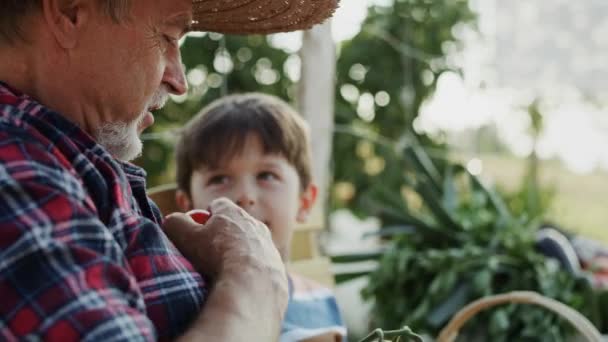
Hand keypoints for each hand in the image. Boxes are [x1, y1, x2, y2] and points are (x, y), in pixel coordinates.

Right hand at [164, 198, 288, 340]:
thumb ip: (176, 224)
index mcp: (234, 213)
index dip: (205, 216)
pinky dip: (252, 275)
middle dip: (223, 237)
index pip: (218, 205)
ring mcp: (270, 247)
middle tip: (209, 255)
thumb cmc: (216, 257)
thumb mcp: (186, 237)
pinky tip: (241, 286)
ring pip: (252, 247)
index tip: (197, 231)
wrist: (252, 286)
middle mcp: (256, 225)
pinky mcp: (278, 269)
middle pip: (236, 226)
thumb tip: (172, 220)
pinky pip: (262, 268)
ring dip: (240, 256)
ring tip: (225, 274)